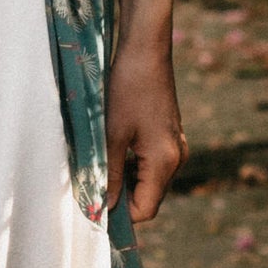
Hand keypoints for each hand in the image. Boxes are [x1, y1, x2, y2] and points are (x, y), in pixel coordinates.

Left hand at [103, 34, 186, 225]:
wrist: (146, 50)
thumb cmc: (127, 88)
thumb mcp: (112, 134)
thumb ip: (108, 173)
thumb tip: (103, 208)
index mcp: (165, 161)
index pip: (146, 209)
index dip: (121, 217)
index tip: (94, 213)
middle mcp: (177, 158)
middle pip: (149, 197)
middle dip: (121, 199)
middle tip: (90, 191)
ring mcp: (176, 146)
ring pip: (149, 181)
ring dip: (124, 182)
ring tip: (97, 171)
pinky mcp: (170, 136)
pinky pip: (151, 164)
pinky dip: (132, 167)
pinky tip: (111, 154)